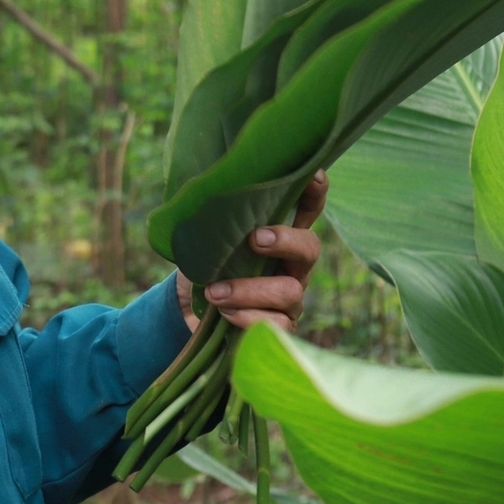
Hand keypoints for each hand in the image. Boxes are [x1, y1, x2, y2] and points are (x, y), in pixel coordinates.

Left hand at [175, 171, 327, 333]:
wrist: (189, 313)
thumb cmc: (205, 268)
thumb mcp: (205, 241)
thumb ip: (214, 223)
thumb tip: (202, 200)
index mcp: (279, 235)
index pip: (306, 209)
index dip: (315, 193)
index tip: (314, 177)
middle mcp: (292, 265)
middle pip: (310, 248)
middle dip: (286, 241)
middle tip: (254, 240)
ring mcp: (290, 297)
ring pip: (289, 291)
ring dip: (249, 290)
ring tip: (215, 292)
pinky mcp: (280, 326)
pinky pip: (277, 324)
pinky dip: (248, 317)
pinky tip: (225, 312)